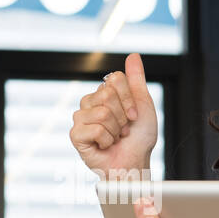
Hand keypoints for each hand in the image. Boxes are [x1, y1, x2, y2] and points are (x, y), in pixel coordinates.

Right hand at [69, 52, 157, 177]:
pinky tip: (104, 145)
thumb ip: (136, 79)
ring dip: (115, 130)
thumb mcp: (143, 105)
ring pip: (102, 112)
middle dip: (122, 116)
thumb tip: (133, 55)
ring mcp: (80, 118)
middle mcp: (89, 102)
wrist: (135, 162)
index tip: (133, 115)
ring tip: (114, 138)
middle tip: (123, 129)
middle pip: (107, 94)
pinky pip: (94, 128)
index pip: (114, 78)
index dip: (129, 99)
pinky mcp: (75, 134)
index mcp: (104, 93)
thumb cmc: (139, 138)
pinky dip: (106, 140)